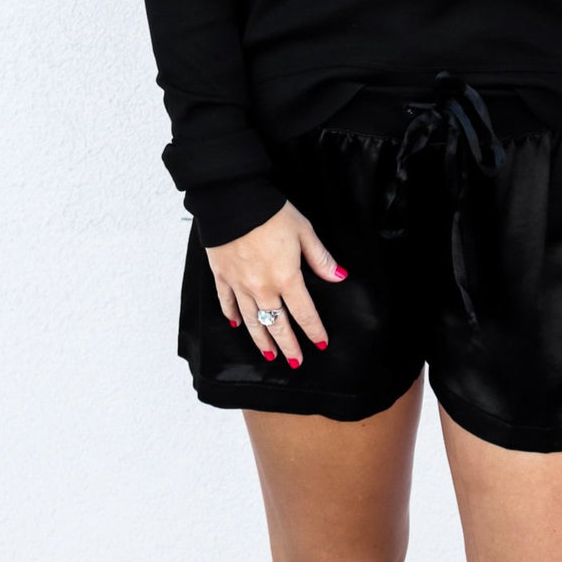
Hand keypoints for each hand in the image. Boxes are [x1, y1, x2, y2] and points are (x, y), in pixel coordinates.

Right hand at [206, 199, 348, 366]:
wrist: (233, 199)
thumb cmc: (271, 212)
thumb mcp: (304, 231)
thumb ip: (320, 258)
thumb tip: (339, 276)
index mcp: (287, 278)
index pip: (304, 313)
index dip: (314, 330)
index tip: (320, 343)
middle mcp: (263, 288)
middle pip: (277, 325)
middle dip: (288, 345)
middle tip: (295, 361)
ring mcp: (240, 284)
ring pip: (252, 320)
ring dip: (262, 339)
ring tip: (269, 353)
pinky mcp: (222, 275)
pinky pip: (227, 302)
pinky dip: (231, 314)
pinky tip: (236, 324)